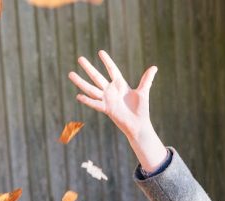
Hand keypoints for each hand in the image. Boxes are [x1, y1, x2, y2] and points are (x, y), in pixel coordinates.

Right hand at [69, 50, 166, 170]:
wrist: (139, 124)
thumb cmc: (141, 109)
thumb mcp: (143, 92)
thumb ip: (146, 80)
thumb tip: (154, 67)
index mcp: (120, 85)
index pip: (112, 70)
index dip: (107, 61)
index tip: (100, 52)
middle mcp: (111, 91)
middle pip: (97, 77)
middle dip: (89, 68)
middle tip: (80, 58)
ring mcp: (107, 100)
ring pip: (91, 89)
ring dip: (81, 82)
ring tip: (70, 74)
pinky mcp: (107, 109)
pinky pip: (95, 103)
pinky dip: (87, 100)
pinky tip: (78, 96)